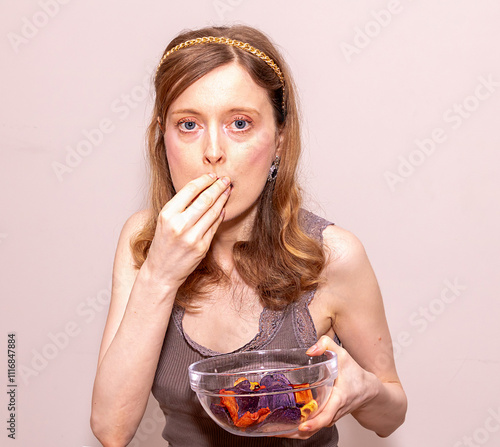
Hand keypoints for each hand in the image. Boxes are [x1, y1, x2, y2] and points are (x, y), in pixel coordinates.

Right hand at [143, 173, 230, 288]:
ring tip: (228, 190)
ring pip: (213, 211)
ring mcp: (192, 237)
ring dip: (223, 198)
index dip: (204, 180)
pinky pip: (215, 226)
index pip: (190, 190)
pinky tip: (223, 208)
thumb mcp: (165, 221)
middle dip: (218, 187)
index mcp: (167, 214)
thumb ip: (181, 206)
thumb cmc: (163, 244)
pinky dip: (220, 214)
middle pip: (205, 199)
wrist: (161, 271)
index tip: (212, 175)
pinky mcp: (202, 247)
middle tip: (226, 179)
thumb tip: (202, 188)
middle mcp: (180, 225)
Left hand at [277, 335, 379, 438]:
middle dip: (298, 431)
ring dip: (297, 432)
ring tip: (277, 431)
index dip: (315, 422)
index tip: (303, 426)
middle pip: (316, 427)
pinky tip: (286, 426)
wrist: (368, 390)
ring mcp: (331, 417)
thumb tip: (309, 350)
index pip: (327, 415)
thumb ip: (326, 345)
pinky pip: (314, 426)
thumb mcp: (342, 354)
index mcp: (339, 398)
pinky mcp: (328, 418)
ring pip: (314, 429)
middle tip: (279, 431)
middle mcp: (334, 411)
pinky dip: (301, 429)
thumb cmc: (355, 373)